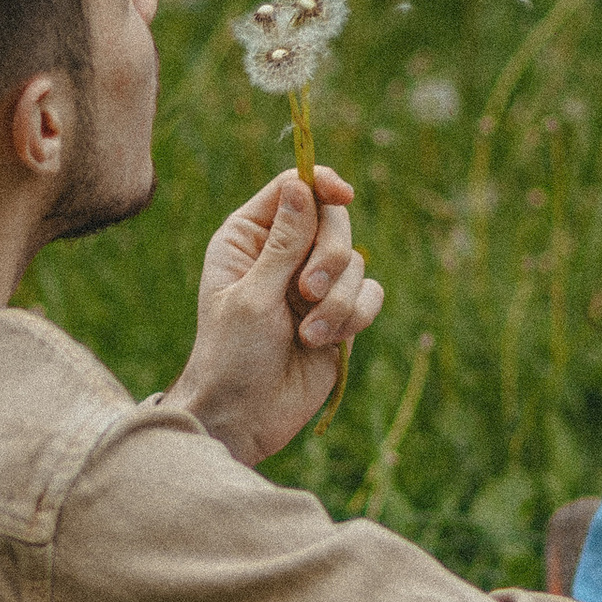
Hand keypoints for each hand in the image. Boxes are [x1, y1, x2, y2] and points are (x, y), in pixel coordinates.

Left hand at [163, 166, 382, 465]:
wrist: (245, 416)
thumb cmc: (232, 356)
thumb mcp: (253, 295)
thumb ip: (284, 243)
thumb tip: (302, 187)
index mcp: (249, 238)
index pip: (292, 189)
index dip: (320, 185)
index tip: (342, 195)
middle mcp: (283, 254)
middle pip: (333, 220)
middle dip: (329, 257)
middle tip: (307, 291)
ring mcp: (312, 285)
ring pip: (355, 262)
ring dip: (338, 300)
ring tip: (309, 335)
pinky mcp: (338, 314)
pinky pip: (369, 295)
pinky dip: (354, 317)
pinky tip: (325, 342)